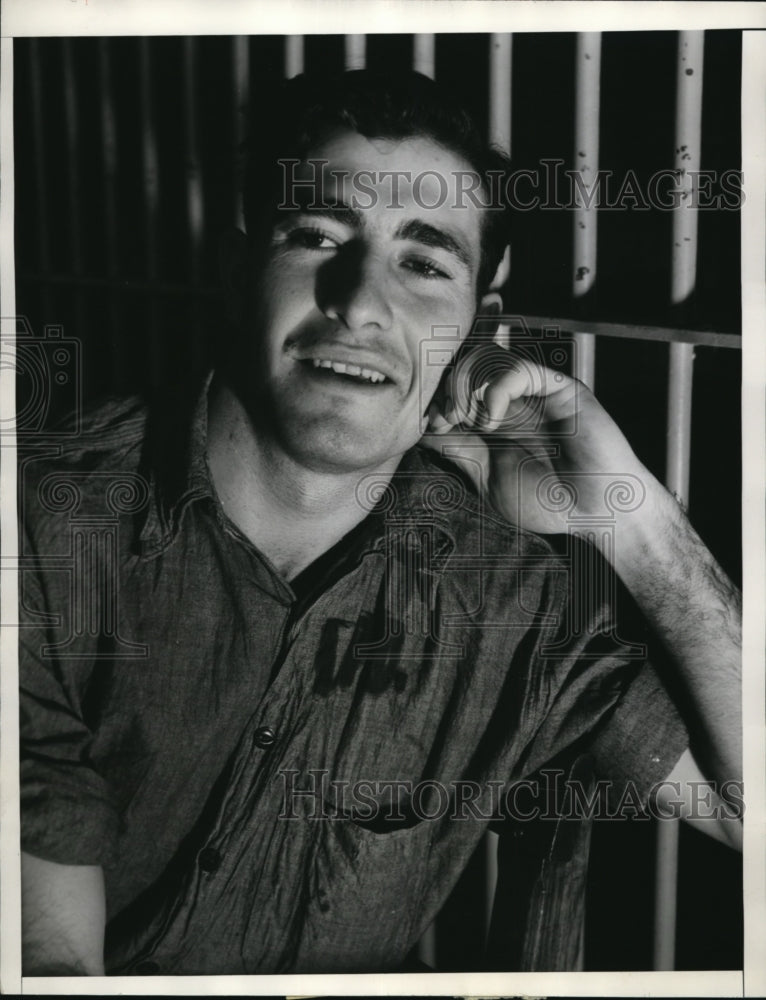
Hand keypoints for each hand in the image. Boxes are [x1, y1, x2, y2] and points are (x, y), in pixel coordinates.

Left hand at [422, 344, 652, 534]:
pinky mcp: (560, 389)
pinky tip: (492, 418)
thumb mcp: (487, 478)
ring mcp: (536, 392)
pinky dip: (497, 388)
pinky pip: (520, 369)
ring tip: (468, 419)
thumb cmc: (549, 501)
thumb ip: (459, 449)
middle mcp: (514, 400)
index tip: (428, 422)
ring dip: (469, 386)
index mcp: (495, 420)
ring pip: (490, 360)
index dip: (437, 397)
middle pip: (469, 365)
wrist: (596, 513)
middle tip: (443, 417)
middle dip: (448, 387)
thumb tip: (424, 427)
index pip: (459, 388)